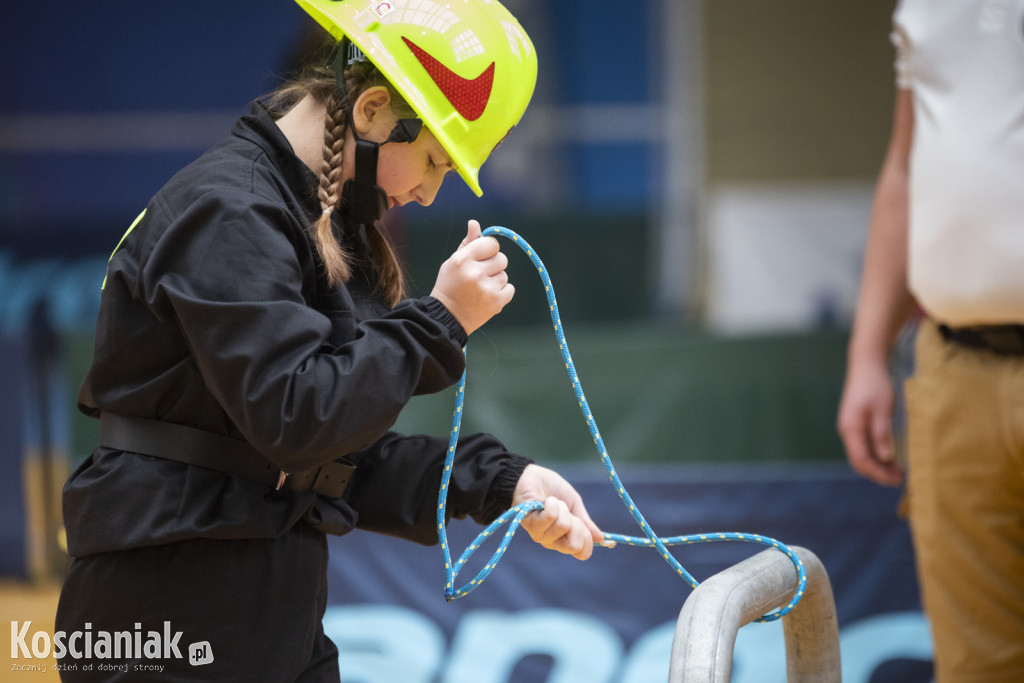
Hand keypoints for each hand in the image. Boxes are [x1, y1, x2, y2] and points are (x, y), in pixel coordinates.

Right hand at [430, 220, 513, 334]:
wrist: (447, 317)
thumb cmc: (450, 285)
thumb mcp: (453, 262)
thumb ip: (467, 243)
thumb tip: (475, 223)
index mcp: (463, 260)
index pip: (491, 243)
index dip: (489, 249)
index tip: (482, 257)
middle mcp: (475, 273)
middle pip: (502, 259)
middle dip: (494, 265)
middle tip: (480, 276)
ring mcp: (486, 289)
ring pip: (504, 275)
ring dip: (495, 280)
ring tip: (480, 289)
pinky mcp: (496, 302)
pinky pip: (510, 289)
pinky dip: (502, 293)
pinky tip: (487, 297)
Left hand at [512, 464, 603, 560]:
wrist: (531, 476)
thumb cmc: (552, 489)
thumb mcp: (574, 504)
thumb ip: (585, 522)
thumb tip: (600, 538)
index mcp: (566, 537)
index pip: (582, 552)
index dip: (587, 539)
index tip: (582, 522)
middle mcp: (554, 541)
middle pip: (574, 545)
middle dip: (576, 524)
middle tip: (567, 511)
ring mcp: (542, 535)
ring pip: (563, 527)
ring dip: (561, 508)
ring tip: (553, 502)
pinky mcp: (532, 526)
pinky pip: (550, 518)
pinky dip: (552, 504)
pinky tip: (545, 501)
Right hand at [837, 358, 904, 485]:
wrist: (866, 365)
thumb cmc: (874, 385)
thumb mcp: (882, 410)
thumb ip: (881, 435)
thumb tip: (885, 458)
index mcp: (851, 429)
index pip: (862, 460)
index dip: (878, 473)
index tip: (896, 480)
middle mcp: (848, 431)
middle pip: (859, 461)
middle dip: (878, 473)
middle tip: (899, 479)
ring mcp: (851, 428)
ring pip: (862, 455)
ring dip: (879, 465)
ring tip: (898, 471)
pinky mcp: (857, 424)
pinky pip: (865, 446)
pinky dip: (877, 455)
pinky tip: (891, 457)